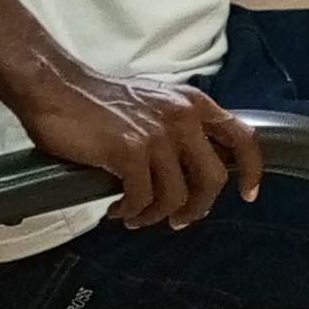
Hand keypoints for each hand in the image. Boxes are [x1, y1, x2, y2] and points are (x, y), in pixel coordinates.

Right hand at [18, 68, 261, 227]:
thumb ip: (181, 127)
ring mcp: (158, 135)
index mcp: (194, 104)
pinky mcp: (130, 152)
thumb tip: (195, 166)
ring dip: (157, 216)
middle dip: (197, 208)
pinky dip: (131, 212)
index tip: (248, 195)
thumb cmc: (100, 100)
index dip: (252, 170)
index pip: (243, 136)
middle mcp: (183, 117)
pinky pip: (143, 200)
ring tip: (137, 216)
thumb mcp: (156, 103)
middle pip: (213, 179)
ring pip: (177, 196)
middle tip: (179, 221)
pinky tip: (118, 209)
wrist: (56, 87)